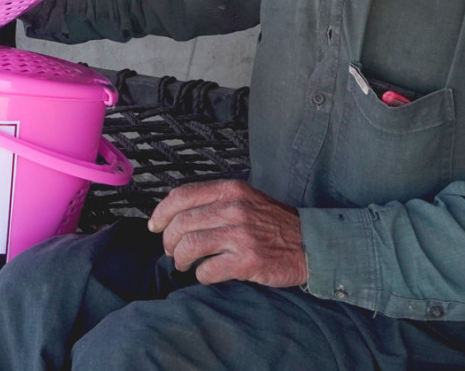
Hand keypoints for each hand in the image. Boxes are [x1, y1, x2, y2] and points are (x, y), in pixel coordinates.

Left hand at [146, 178, 306, 286]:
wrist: (310, 244)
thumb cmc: (274, 224)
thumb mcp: (246, 199)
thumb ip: (215, 202)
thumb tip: (176, 215)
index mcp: (230, 190)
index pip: (182, 196)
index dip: (161, 213)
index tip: (154, 226)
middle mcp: (234, 209)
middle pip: (181, 223)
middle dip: (168, 241)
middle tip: (171, 251)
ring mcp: (241, 235)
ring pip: (190, 246)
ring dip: (180, 259)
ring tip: (183, 264)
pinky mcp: (247, 260)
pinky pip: (208, 270)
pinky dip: (201, 275)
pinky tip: (207, 274)